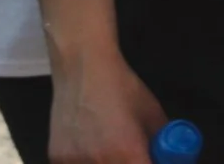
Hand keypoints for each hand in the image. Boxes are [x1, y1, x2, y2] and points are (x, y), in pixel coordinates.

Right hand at [47, 60, 165, 163]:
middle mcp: (100, 162)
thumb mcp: (153, 115)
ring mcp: (74, 163)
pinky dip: (87, 162)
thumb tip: (168, 159)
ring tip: (108, 147)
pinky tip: (89, 149)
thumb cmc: (123, 88)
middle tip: (132, 155)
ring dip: (108, 163)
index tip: (147, 159)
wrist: (82, 68)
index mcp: (128, 152)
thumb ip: (161, 145)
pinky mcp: (56, 159)